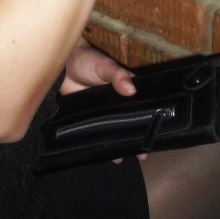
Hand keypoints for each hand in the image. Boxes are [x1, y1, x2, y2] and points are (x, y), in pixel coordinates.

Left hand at [60, 41, 146, 162]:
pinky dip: (102, 142)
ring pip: (115, 130)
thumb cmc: (88, 60)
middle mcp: (119, 102)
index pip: (142, 106)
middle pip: (130, 122)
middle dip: (136, 138)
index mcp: (126, 88)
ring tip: (121, 158)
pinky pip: (99, 132)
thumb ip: (117, 75)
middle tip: (142, 155)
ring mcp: (105, 111)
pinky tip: (104, 154)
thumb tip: (131, 90)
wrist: (63, 64)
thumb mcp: (104, 66)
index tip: (156, 136)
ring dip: (119, 143)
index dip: (150, 121)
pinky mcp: (90, 117)